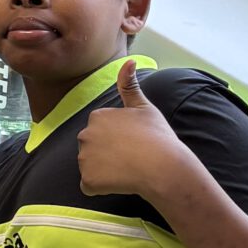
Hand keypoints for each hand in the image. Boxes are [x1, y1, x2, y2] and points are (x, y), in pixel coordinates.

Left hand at [77, 60, 189, 203]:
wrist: (163, 167)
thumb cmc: (156, 136)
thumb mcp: (144, 107)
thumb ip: (129, 85)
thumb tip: (128, 60)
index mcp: (97, 116)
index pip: (101, 131)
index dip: (118, 139)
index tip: (133, 141)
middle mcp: (85, 134)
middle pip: (92, 148)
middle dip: (107, 154)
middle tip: (131, 157)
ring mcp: (84, 158)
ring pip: (90, 167)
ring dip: (105, 171)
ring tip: (127, 169)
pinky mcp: (87, 180)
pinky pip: (90, 186)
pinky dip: (101, 187)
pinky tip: (120, 182)